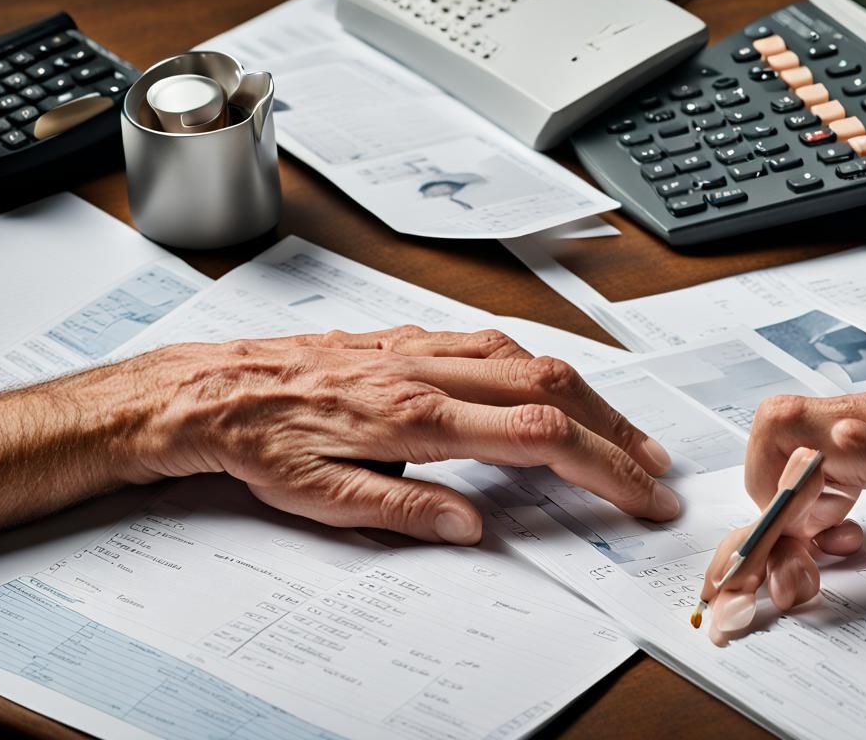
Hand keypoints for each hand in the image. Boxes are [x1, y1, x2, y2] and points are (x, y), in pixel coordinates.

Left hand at [138, 326, 675, 543]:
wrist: (210, 389)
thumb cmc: (259, 442)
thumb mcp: (320, 499)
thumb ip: (404, 510)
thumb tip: (473, 527)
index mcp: (416, 418)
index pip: (538, 438)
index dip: (602, 466)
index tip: (640, 491)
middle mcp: (429, 373)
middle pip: (554, 389)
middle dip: (616, 432)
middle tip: (654, 466)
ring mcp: (422, 349)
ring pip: (531, 358)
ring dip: (588, 396)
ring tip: (620, 432)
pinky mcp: (409, 338)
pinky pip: (493, 342)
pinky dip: (539, 364)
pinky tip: (552, 383)